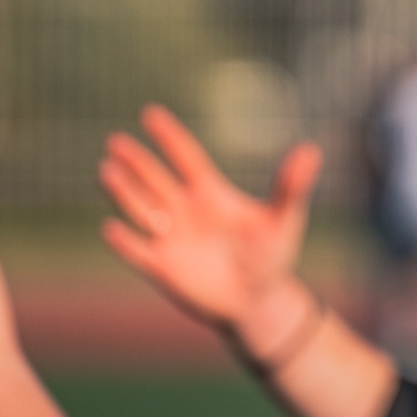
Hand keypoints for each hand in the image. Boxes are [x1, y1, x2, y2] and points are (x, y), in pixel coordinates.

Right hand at [101, 105, 322, 344]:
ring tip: (106, 170)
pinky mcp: (162, 267)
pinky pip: (137, 251)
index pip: (186, 157)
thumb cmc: (272, 256)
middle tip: (115, 142)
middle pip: (154, 179)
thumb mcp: (282, 219)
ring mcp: (170, 237)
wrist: (258, 302)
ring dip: (124, 192)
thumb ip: (290, 186)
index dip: (169, 137)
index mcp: (210, 193)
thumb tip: (310, 150)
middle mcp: (184, 210)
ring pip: (140, 208)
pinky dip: (125, 241)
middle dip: (135, 162)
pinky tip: (111, 227)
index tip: (150, 114)